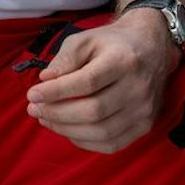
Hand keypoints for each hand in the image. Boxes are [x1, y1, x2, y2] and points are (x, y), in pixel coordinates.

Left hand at [25, 12, 180, 153]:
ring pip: (102, 132)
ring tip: (45, 119)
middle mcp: (138, 88)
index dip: (57, 91)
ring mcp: (144, 110)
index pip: (87, 82)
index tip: (32, 94)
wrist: (151, 49)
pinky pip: (112, 144)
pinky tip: (66, 129)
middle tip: (34, 109)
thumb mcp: (86, 39)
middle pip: (94, 111)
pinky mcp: (145, 125)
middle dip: (57, 113)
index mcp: (124, 61)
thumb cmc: (112, 44)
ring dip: (67, 129)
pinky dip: (85, 141)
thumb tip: (46, 80)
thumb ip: (65, 59)